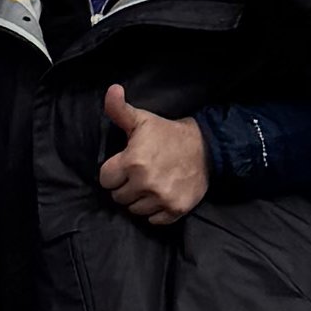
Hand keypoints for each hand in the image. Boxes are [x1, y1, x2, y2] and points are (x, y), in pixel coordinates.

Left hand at [97, 85, 211, 227]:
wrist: (205, 147)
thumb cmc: (168, 133)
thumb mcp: (142, 119)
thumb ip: (119, 109)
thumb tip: (111, 89)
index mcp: (132, 161)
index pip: (105, 179)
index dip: (113, 172)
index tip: (124, 165)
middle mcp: (145, 183)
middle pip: (118, 197)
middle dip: (125, 186)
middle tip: (138, 174)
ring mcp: (161, 198)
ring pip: (134, 210)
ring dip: (139, 200)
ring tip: (150, 184)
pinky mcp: (175, 209)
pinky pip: (154, 221)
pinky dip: (155, 211)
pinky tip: (160, 195)